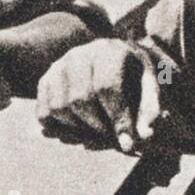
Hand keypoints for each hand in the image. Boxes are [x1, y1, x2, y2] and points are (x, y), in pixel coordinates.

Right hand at [35, 39, 159, 152]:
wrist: (113, 60)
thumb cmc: (134, 76)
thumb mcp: (150, 86)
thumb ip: (150, 109)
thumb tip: (144, 136)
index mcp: (108, 51)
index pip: (106, 88)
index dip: (117, 119)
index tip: (127, 144)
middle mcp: (78, 55)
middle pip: (79, 100)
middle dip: (97, 126)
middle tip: (110, 136)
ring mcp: (58, 67)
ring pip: (58, 108)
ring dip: (77, 129)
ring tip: (95, 131)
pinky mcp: (45, 81)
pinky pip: (43, 113)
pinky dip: (57, 128)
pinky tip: (77, 130)